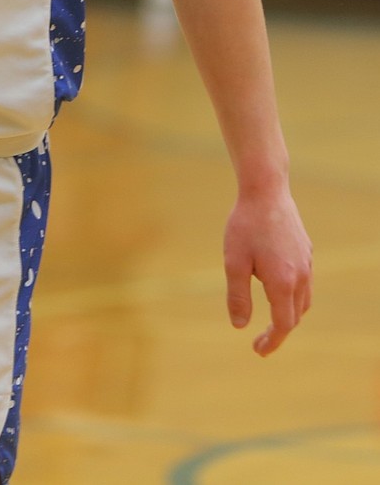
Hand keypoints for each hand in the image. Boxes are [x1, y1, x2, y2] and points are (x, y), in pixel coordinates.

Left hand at [224, 185, 312, 355]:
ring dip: (288, 315)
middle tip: (259, 341)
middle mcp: (301, 277)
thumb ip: (237, 295)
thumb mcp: (234, 261)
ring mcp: (306, 263)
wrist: (266, 191)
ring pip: (303, 301)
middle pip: (294, 316)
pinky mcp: (306, 252)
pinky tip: (278, 291)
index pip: (283, 324)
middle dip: (278, 332)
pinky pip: (304, 284)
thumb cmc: (245, 225)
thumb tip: (239, 325)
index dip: (271, 341)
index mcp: (283, 283)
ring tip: (270, 321)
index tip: (258, 350)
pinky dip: (293, 297)